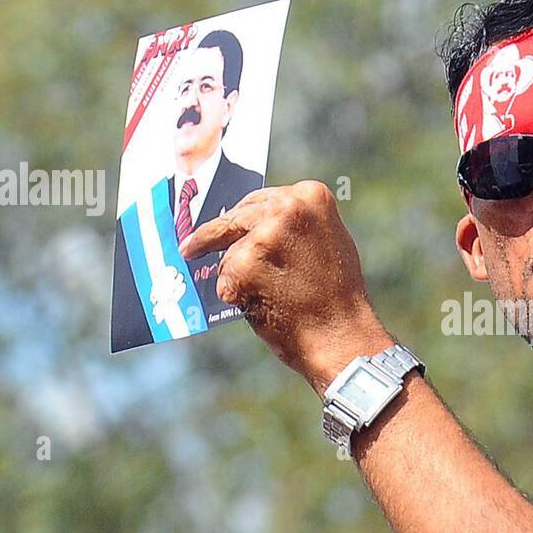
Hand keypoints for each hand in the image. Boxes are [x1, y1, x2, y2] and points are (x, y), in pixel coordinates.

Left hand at [179, 180, 393, 389]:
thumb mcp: (327, 242)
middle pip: (236, 216)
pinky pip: (224, 279)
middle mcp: (287, 207)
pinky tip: (262, 307)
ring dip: (235, 274)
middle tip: (192, 247)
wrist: (340, 337)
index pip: (262, 199)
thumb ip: (295, 226)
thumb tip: (258, 226)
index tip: (226, 221)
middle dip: (216, 234)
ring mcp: (263, 235)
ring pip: (228, 249)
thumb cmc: (337, 297)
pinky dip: (235, 296)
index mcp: (311, 195)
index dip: (242, 215)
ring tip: (269, 297)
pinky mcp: (243, 265)